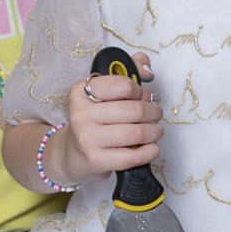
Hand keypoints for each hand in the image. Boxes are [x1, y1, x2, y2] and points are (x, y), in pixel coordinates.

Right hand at [54, 52, 158, 184]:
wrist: (75, 155)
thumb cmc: (96, 120)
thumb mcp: (104, 93)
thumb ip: (128, 71)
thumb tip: (147, 70)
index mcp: (82, 92)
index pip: (123, 85)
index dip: (140, 91)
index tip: (142, 96)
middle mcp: (81, 114)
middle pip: (134, 110)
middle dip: (154, 112)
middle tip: (155, 114)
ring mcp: (87, 140)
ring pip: (136, 133)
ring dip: (155, 131)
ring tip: (156, 130)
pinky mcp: (96, 161)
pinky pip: (133, 156)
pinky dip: (150, 151)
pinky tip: (151, 146)